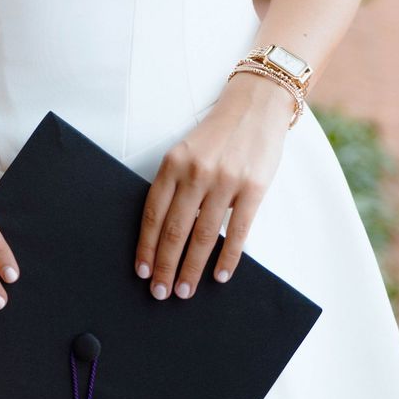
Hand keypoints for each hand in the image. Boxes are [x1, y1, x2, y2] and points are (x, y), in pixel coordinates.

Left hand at [134, 74, 292, 298]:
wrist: (256, 105)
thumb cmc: (218, 134)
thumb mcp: (187, 151)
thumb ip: (176, 184)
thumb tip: (164, 234)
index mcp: (174, 163)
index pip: (153, 213)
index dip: (146, 246)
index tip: (142, 271)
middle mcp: (196, 172)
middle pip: (175, 230)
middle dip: (165, 266)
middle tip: (160, 292)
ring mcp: (225, 180)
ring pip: (203, 236)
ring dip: (192, 268)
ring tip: (185, 290)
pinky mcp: (253, 188)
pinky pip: (237, 232)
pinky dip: (227, 258)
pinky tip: (220, 276)